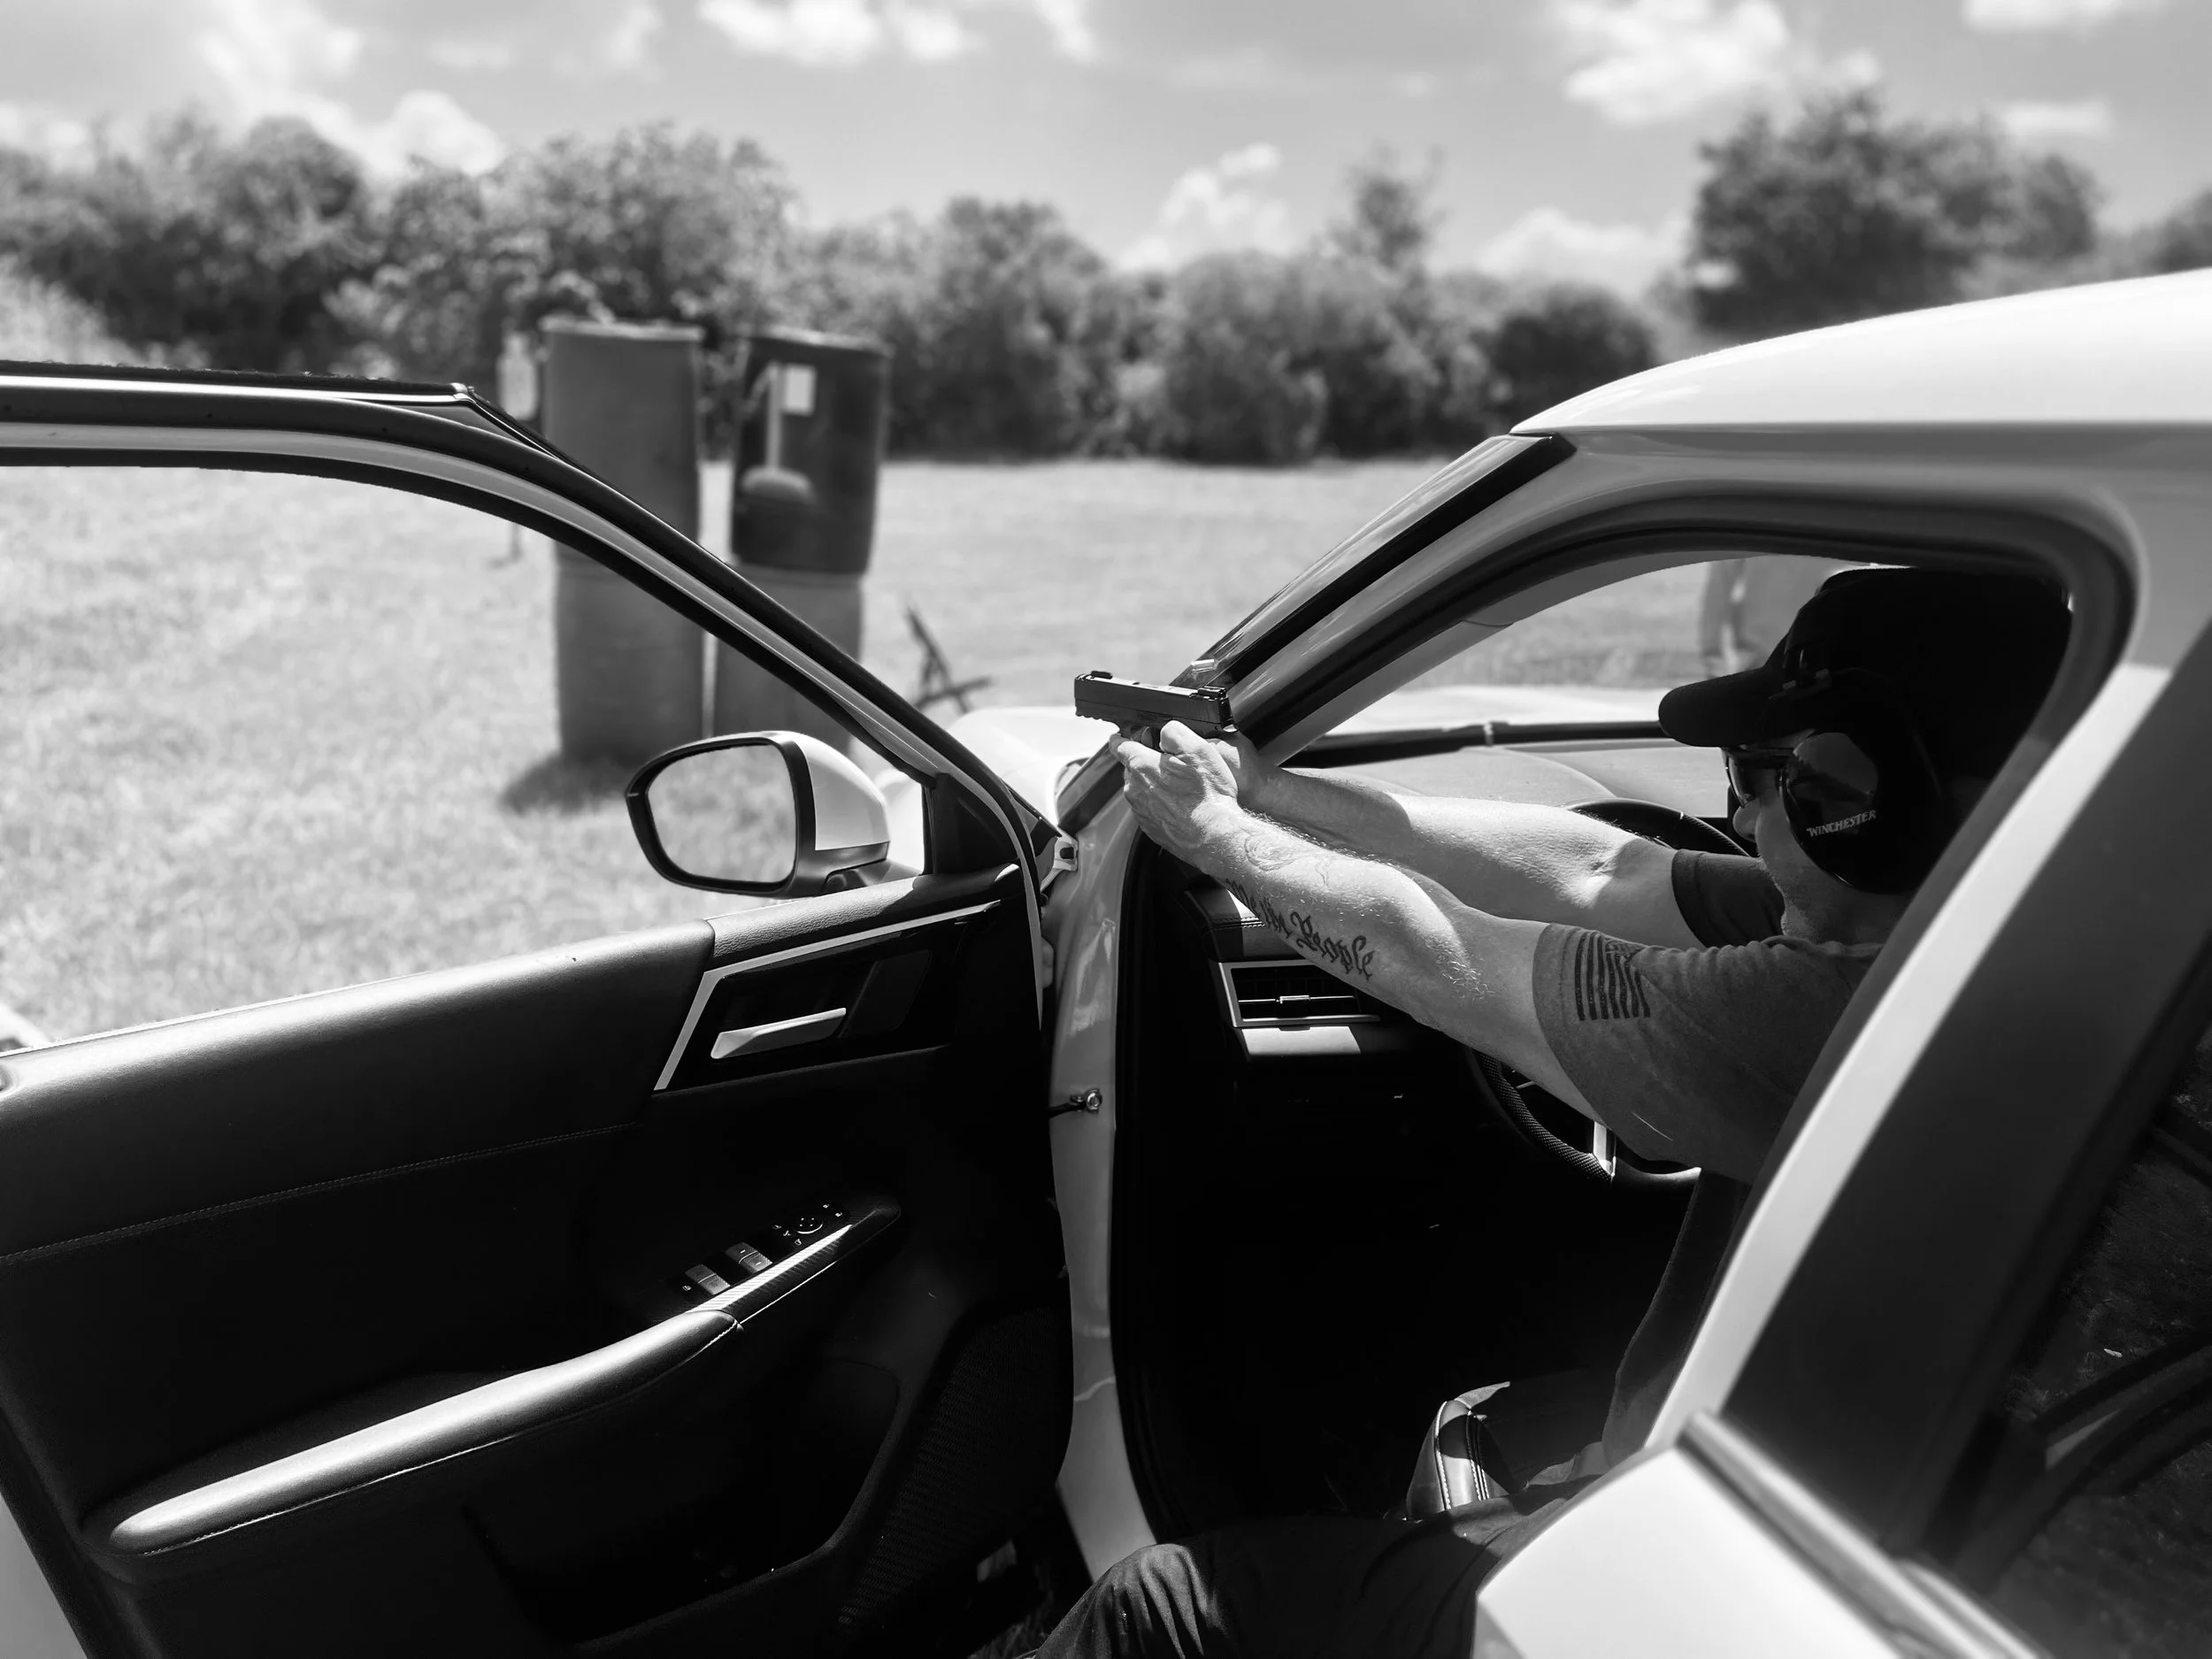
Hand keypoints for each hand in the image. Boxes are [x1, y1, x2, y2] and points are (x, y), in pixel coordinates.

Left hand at [1114, 721, 1244, 862]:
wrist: (1214, 835)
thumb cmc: (1208, 795)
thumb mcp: (1197, 749)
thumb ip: (1173, 732)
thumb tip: (1163, 732)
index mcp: (1142, 766)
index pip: (1120, 746)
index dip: (1121, 739)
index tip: (1120, 737)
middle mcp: (1135, 789)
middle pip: (1133, 768)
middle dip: (1147, 763)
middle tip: (1172, 764)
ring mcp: (1141, 811)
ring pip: (1142, 789)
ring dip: (1155, 785)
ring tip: (1182, 788)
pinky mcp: (1150, 827)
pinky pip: (1150, 809)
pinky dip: (1162, 804)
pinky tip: (1182, 805)